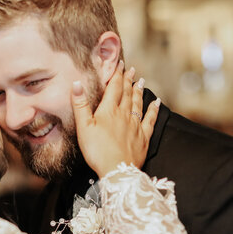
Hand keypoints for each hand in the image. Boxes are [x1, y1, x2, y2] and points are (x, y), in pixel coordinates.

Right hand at [71, 61, 159, 177]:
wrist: (117, 170)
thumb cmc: (97, 150)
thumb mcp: (83, 127)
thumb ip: (80, 105)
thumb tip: (76, 84)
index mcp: (109, 111)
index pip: (114, 87)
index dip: (117, 74)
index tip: (120, 63)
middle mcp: (124, 115)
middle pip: (127, 93)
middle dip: (128, 80)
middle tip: (131, 69)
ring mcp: (135, 125)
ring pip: (138, 104)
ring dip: (139, 91)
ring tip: (140, 81)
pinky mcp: (143, 137)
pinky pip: (151, 120)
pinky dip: (154, 110)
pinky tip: (156, 103)